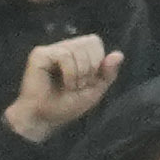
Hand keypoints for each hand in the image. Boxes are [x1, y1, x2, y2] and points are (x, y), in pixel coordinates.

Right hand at [3, 34, 123, 140]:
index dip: (98, 61)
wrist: (45, 118)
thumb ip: (108, 73)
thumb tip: (119, 54)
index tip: (88, 81)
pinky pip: (64, 55)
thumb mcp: (95, 90)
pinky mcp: (39, 55)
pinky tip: (65, 84)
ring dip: (80, 73)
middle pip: (89, 41)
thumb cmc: (66, 105)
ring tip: (71, 86)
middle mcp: (63, 48)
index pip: (94, 42)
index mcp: (75, 53)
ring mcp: (50, 50)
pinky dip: (70, 73)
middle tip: (80, 85)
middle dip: (91, 67)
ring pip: (78, 49)